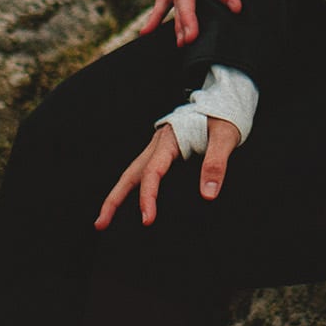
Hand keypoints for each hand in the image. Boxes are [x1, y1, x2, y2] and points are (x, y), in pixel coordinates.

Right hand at [93, 119, 241, 229]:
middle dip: (114, 200)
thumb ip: (216, 164)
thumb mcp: (225, 137)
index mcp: (169, 139)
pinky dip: (132, 189)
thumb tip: (208, 195)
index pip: (152, 172)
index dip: (147, 197)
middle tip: (101, 224)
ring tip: (104, 220)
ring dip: (117, 196)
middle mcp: (158, 144)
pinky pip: (142, 173)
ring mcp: (158, 149)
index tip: (147, 219)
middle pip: (130, 175)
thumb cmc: (224, 118)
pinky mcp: (164, 154)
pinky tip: (130, 204)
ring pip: (132, 174)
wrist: (223, 102)